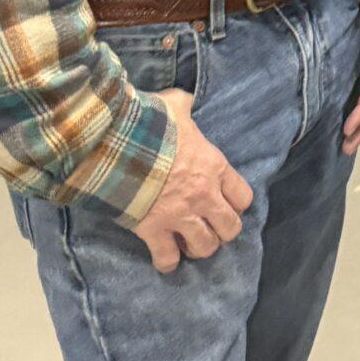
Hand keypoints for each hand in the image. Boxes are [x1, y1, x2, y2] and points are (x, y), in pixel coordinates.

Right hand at [133, 90, 253, 271]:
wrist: (116, 144)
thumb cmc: (149, 123)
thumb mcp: (173, 106)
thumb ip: (184, 105)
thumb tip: (184, 99)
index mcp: (214, 167)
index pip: (243, 197)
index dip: (236, 203)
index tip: (225, 202)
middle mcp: (203, 196)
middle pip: (230, 228)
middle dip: (222, 230)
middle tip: (210, 226)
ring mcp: (180, 216)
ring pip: (205, 247)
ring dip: (200, 247)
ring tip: (190, 243)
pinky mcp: (154, 230)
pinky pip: (168, 258)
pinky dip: (167, 262)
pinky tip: (165, 258)